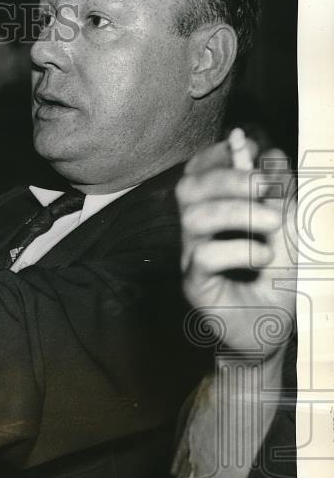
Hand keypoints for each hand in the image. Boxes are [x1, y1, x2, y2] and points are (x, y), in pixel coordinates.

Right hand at [176, 138, 296, 355]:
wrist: (274, 330)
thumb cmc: (277, 281)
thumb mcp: (289, 229)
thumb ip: (279, 194)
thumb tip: (271, 154)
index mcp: (215, 212)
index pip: (196, 173)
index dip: (215, 155)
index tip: (247, 146)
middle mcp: (197, 232)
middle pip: (188, 188)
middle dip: (228, 177)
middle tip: (266, 186)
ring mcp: (193, 257)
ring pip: (194, 218)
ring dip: (238, 212)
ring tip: (272, 226)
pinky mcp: (197, 285)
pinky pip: (205, 257)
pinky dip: (238, 250)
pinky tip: (261, 258)